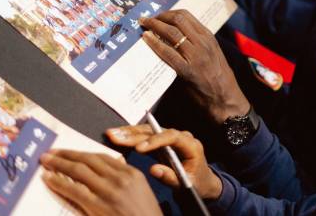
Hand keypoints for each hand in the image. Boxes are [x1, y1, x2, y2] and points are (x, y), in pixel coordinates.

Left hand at [40, 150, 162, 215]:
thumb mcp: (140, 192)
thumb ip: (124, 178)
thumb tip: (109, 168)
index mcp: (131, 173)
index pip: (102, 156)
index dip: (81, 152)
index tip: (69, 151)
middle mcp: (120, 178)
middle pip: (88, 160)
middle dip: (67, 154)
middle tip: (51, 152)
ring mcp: (109, 192)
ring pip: (79, 171)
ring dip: (59, 164)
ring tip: (46, 161)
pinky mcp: (97, 206)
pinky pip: (74, 190)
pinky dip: (59, 182)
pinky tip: (49, 179)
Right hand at [106, 125, 222, 199]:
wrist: (202, 180)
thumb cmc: (197, 182)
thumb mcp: (187, 183)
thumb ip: (171, 177)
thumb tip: (154, 170)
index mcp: (190, 145)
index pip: (172, 137)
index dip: (154, 141)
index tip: (138, 149)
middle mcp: (180, 137)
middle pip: (156, 131)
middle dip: (135, 135)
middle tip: (117, 137)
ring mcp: (170, 137)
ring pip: (149, 131)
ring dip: (130, 132)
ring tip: (112, 134)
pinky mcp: (161, 141)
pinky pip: (146, 136)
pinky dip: (131, 137)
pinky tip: (118, 136)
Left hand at [141, 9, 250, 123]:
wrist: (225, 97)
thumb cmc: (217, 77)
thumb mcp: (211, 52)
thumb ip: (197, 42)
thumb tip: (175, 35)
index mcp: (208, 36)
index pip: (186, 15)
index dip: (168, 12)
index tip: (158, 15)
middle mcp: (202, 42)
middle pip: (177, 20)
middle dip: (159, 17)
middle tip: (147, 20)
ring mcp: (195, 55)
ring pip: (172, 32)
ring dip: (154, 26)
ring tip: (143, 25)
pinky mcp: (187, 70)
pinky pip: (167, 53)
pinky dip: (154, 43)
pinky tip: (146, 39)